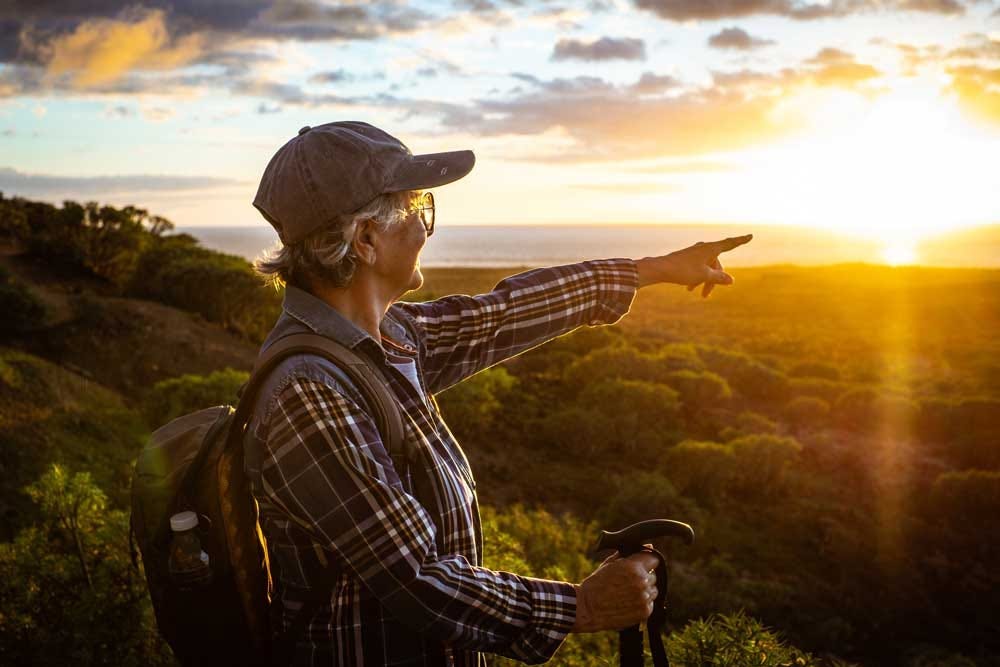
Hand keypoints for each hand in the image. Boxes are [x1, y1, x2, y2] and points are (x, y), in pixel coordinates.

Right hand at [571, 550, 660, 632]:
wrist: (587, 608)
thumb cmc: (597, 583)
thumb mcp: (610, 564)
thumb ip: (630, 554)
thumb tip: (648, 545)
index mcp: (633, 567)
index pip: (654, 559)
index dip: (648, 562)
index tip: (642, 566)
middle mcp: (642, 582)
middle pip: (654, 576)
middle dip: (644, 577)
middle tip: (628, 582)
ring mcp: (644, 598)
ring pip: (653, 590)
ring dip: (645, 591)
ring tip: (627, 593)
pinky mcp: (644, 612)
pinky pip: (650, 604)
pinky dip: (642, 603)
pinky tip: (628, 603)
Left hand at [636, 234, 752, 297]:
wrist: (660, 269)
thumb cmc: (682, 270)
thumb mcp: (704, 276)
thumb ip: (719, 278)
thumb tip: (731, 280)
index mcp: (710, 248)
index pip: (730, 244)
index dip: (741, 241)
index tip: (751, 235)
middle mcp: (704, 248)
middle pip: (716, 264)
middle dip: (714, 280)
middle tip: (706, 296)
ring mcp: (695, 253)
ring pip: (707, 268)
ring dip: (705, 281)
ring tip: (698, 295)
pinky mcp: (687, 258)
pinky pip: (698, 268)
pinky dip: (697, 278)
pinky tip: (689, 289)